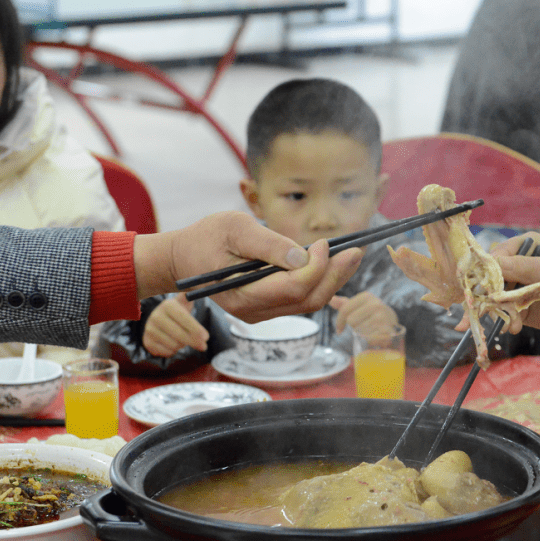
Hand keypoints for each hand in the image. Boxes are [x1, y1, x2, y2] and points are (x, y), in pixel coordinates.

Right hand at [133, 211, 362, 323]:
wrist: (183, 258)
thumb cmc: (206, 238)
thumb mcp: (234, 228)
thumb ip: (268, 244)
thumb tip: (303, 257)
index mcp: (242, 295)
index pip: (293, 289)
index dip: (316, 268)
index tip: (324, 243)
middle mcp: (254, 311)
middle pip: (307, 300)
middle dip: (335, 276)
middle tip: (356, 252)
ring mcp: (261, 312)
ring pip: (307, 303)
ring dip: (333, 280)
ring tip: (352, 257)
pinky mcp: (267, 306)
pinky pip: (300, 300)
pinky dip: (320, 283)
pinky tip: (332, 265)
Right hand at [143, 294, 208, 356]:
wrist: (160, 317)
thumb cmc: (179, 310)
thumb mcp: (186, 301)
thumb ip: (195, 297)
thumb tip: (208, 286)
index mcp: (168, 305)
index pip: (184, 319)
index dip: (196, 330)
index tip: (206, 337)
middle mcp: (155, 317)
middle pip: (179, 335)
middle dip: (194, 341)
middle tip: (203, 346)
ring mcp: (149, 330)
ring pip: (174, 345)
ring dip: (183, 345)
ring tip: (183, 338)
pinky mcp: (146, 342)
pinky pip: (166, 352)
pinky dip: (173, 351)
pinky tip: (174, 343)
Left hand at [329, 293, 398, 335]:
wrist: (393, 323)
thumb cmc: (371, 315)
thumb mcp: (359, 307)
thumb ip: (344, 304)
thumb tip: (329, 300)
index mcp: (367, 296)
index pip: (345, 310)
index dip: (339, 322)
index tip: (339, 330)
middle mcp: (376, 304)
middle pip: (351, 321)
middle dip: (354, 327)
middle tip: (363, 327)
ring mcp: (383, 317)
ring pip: (359, 330)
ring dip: (362, 334)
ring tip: (370, 330)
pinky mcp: (387, 330)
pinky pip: (368, 339)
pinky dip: (370, 340)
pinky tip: (375, 337)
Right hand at [487, 232, 539, 333]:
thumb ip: (520, 268)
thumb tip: (490, 265)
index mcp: (523, 247)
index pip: (494, 257)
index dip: (485, 273)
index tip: (481, 287)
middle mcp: (516, 265)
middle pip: (488, 280)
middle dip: (482, 296)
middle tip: (472, 312)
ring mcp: (517, 287)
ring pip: (493, 299)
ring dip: (494, 312)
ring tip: (499, 324)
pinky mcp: (520, 307)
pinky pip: (504, 314)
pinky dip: (505, 321)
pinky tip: (513, 327)